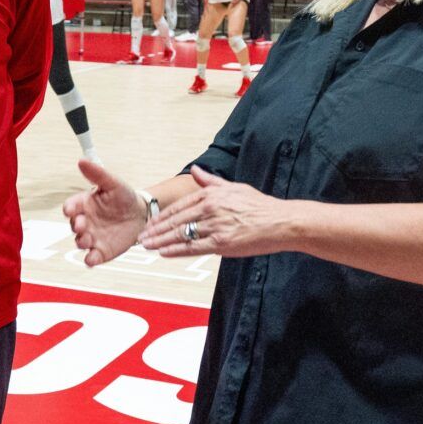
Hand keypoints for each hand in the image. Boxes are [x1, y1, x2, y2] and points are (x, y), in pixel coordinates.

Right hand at [63, 158, 149, 267]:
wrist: (141, 215)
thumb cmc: (123, 197)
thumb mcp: (113, 183)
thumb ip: (98, 174)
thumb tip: (82, 161)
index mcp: (84, 204)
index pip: (71, 207)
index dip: (69, 208)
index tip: (70, 209)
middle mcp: (85, 222)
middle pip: (73, 226)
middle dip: (75, 226)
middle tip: (81, 225)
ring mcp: (92, 238)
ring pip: (80, 242)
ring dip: (81, 242)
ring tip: (87, 240)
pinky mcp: (101, 251)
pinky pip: (91, 258)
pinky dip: (90, 260)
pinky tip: (92, 259)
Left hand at [141, 166, 293, 259]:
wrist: (281, 222)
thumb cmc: (259, 206)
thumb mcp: (234, 187)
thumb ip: (211, 181)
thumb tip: (195, 170)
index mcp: (211, 195)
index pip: (179, 207)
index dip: (161, 217)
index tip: (150, 223)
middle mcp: (211, 208)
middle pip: (176, 221)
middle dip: (156, 230)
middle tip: (141, 237)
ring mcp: (215, 226)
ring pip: (181, 234)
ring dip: (161, 241)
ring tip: (147, 246)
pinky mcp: (222, 243)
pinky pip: (193, 248)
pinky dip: (176, 250)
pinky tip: (164, 253)